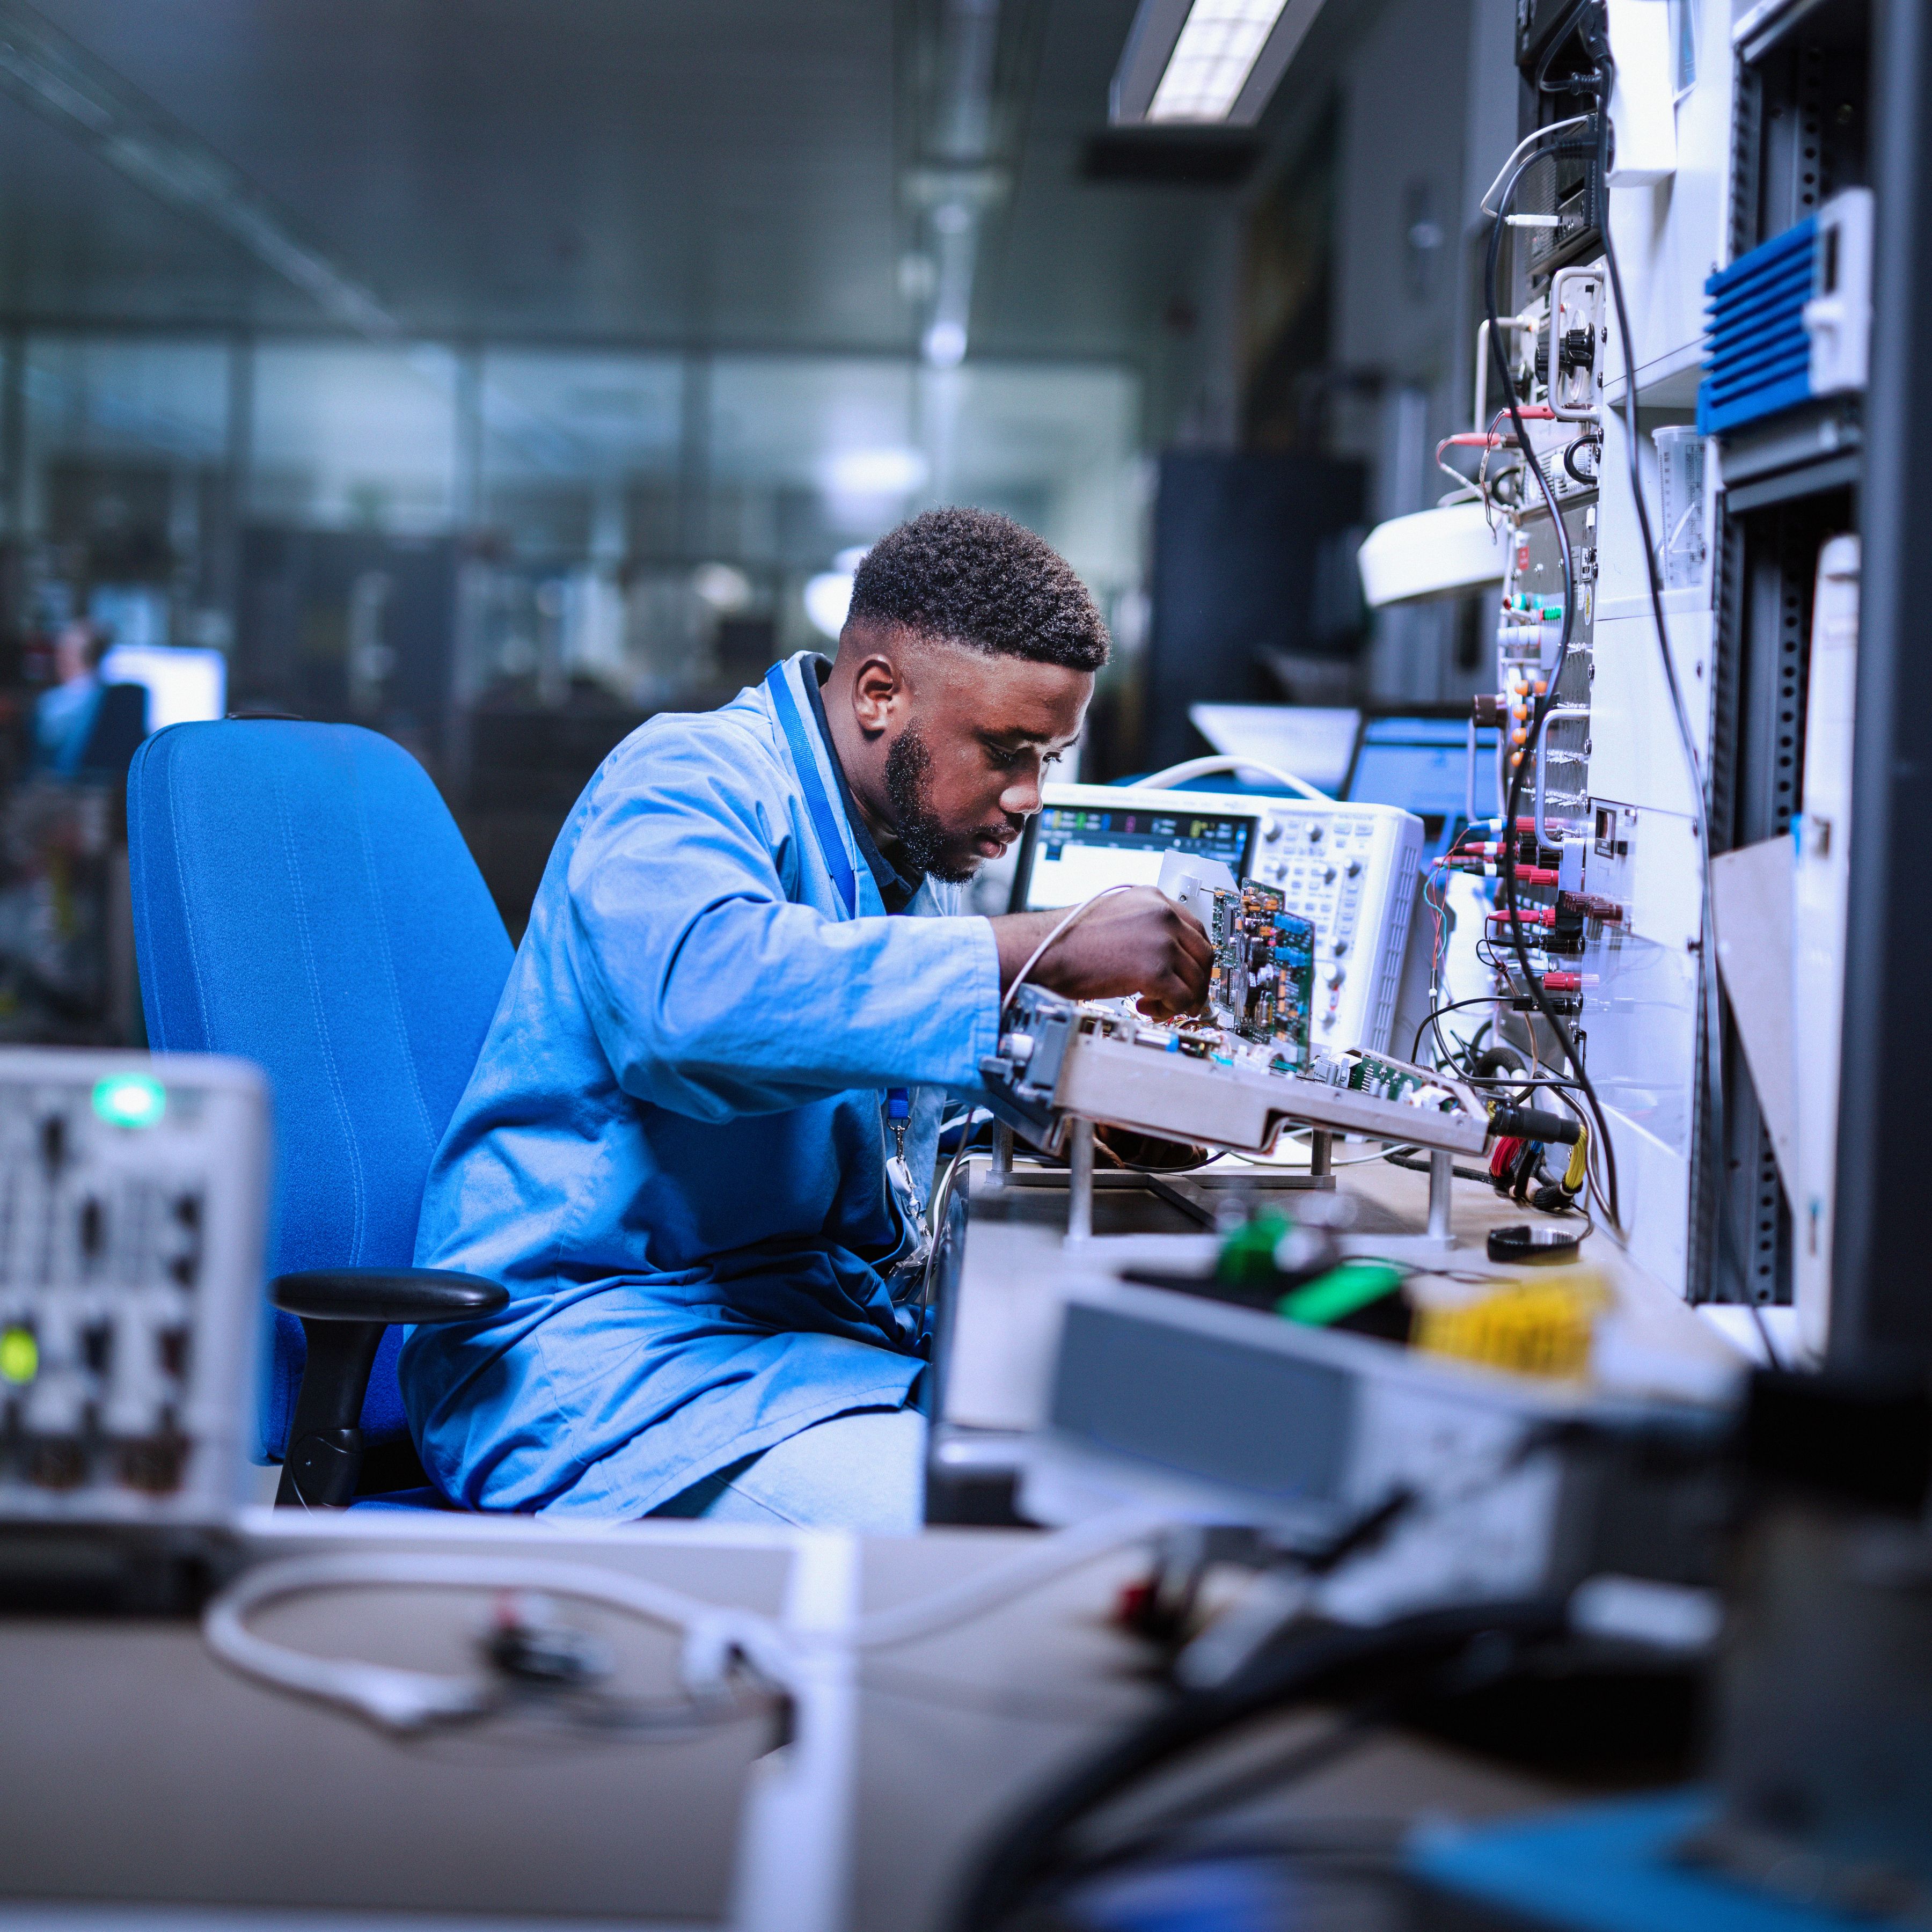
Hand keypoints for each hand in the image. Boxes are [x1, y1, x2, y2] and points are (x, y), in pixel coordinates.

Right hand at [990, 888, 1212, 1018]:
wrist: (1043, 952)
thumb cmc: (1067, 940)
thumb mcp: (1115, 919)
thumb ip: (1144, 929)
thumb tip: (1167, 957)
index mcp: (1152, 898)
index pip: (1195, 928)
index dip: (1194, 958)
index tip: (1188, 974)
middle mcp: (1161, 913)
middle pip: (1203, 954)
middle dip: (1195, 981)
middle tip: (1179, 998)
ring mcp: (1160, 940)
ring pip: (1196, 979)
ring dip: (1180, 999)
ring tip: (1155, 1005)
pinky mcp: (1155, 969)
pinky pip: (1182, 999)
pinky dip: (1168, 1011)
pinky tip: (1146, 1008)